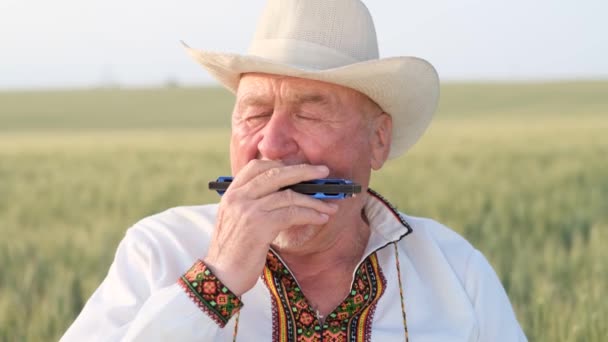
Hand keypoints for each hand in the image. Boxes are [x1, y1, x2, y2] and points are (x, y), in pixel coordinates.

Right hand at [203, 160, 338, 294]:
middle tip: (324, 172)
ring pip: (289, 195)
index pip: (257, 166)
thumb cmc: (233, 252)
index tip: (300, 169)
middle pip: (276, 174)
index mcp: (231, 193)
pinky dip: (311, 214)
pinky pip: (292, 213)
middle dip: (304, 171)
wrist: (221, 276)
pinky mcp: (259, 225)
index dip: (281, 164)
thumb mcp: (237, 220)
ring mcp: (248, 210)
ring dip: (314, 200)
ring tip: (330, 206)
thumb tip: (287, 193)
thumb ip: (253, 203)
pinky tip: (321, 218)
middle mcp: (238, 197)